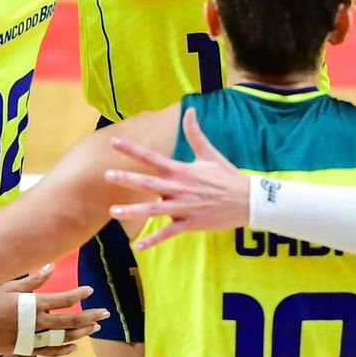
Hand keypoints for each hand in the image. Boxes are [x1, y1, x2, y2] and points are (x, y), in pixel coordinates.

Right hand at [0, 267, 104, 356]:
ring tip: (95, 328)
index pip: (63, 300)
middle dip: (90, 316)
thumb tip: (51, 266)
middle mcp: (36, 322)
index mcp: (33, 304)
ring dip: (81, 332)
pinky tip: (76, 347)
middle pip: (69, 320)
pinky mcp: (25, 348)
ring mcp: (32, 337)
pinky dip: (63, 350)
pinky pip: (49, 352)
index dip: (79, 294)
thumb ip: (33, 279)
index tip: (90, 290)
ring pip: (63, 337)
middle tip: (105, 313)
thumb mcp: (9, 286)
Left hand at [105, 108, 251, 249]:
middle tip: (107, 175)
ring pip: (154, 211)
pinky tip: (138, 246)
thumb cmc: (228, 177)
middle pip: (148, 183)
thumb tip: (190, 109)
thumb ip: (195, 133)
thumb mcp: (210, 153)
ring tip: (113, 212)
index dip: (132, 150)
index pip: (152, 158)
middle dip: (127, 179)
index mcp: (182, 170)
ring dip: (133, 212)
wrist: (248, 202)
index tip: (115, 143)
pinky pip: (168, 234)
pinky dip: (153, 241)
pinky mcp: (190, 224)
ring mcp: (184, 208)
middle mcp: (179, 188)